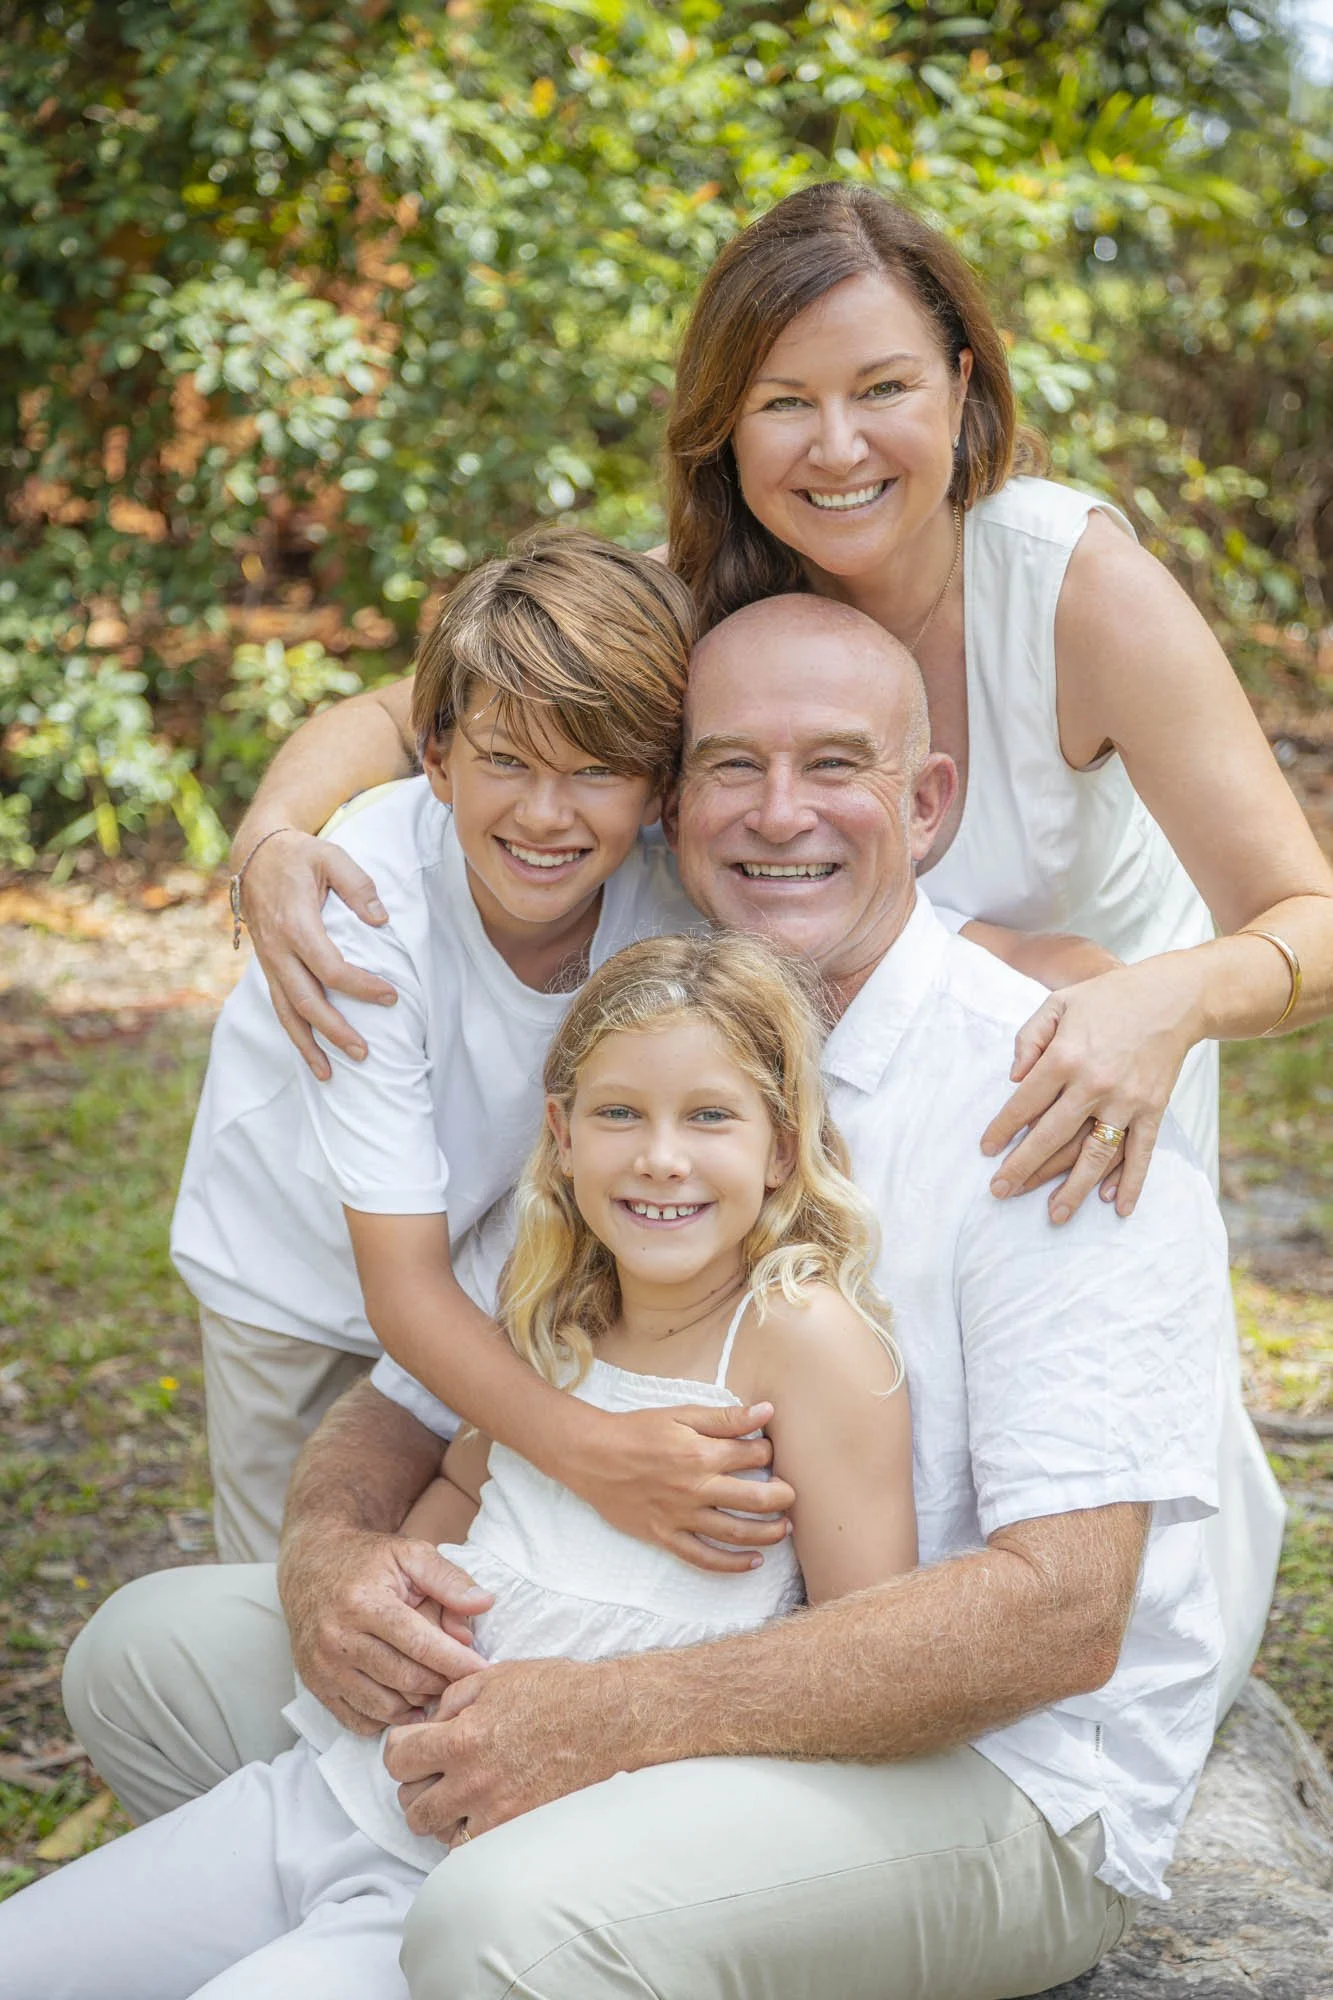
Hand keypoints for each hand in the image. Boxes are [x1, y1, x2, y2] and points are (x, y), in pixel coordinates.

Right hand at [238, 828, 396, 1077]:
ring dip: (307, 1045)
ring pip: (285, 1012)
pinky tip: (310, 1053)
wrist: (256, 853)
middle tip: (365, 1053)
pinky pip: (279, 1005)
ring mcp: (269, 961)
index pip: (330, 968)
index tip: (391, 996)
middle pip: (305, 1001)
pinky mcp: (268, 966)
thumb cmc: (300, 855)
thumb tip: (381, 920)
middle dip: (334, 1031)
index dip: (360, 986)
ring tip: (329, 1075)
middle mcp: (277, 949)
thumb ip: (359, 886)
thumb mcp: (332, 856)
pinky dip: (294, 1032)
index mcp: (295, 924)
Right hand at [278, 1526, 494, 1733]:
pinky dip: (388, 1718)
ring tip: (437, 1688)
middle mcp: (337, 1637)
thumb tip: (485, 1603)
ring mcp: (323, 1666)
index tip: (484, 1669)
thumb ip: (449, 1579)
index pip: (419, 1643)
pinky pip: (359, 1721)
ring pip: (384, 1707)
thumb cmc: (368, 1560)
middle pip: (404, 1679)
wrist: (311, 1565)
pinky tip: (406, 1701)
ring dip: (418, 1704)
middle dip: (441, 1684)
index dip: (456, 1661)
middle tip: (463, 1680)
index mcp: (363, 1602)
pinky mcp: (315, 1685)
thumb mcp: (410, 1554)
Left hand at [386, 1657, 623, 1843]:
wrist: (609, 1722)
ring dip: (439, 1813)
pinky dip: (466, 1834)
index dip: (400, 1749)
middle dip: (416, 1784)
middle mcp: (473, 1782)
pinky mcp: (516, 1833)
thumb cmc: (557, 1693)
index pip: (397, 1759)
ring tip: (460, 1793)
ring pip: (435, 1832)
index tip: (413, 1746)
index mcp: (463, 1738)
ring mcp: (495, 1813)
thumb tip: (429, 1722)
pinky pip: (468, 1850)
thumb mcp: (495, 1678)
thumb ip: (452, 1700)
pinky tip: (480, 1811)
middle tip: (437, 1770)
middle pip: (410, 1804)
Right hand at [564, 1403, 795, 1572]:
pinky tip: (754, 1562)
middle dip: (782, 1498)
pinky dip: (732, 1565)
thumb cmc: (637, 1430)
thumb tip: (766, 1412)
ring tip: (784, 1529)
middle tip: (791, 1496)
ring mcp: (681, 1517)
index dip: (769, 1454)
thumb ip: (726, 1417)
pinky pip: (704, 1558)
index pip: (754, 1458)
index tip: (770, 1454)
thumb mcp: (681, 1414)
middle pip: (756, 1500)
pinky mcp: (665, 1537)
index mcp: (702, 1454)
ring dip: (768, 1533)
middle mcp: (697, 1489)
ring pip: (736, 1533)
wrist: (591, 1455)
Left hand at [980, 958, 1200, 1222]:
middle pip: (1052, 1136)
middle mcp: (1094, 1084)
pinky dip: (1131, 1181)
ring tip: (1054, 1216)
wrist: (1172, 997)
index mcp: (1066, 1057)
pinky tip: (1117, 1207)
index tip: (986, 1151)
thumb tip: (1014, 1078)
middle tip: (1000, 1192)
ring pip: (1094, 1154)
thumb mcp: (1058, 1003)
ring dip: (1073, 1188)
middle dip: (1023, 1168)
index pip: (1025, 1103)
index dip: (1003, 1129)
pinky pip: (1140, 1152)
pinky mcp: (1153, 1109)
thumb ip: (1030, 1038)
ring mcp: (1126, 1101)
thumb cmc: (1108, 999)